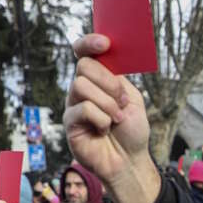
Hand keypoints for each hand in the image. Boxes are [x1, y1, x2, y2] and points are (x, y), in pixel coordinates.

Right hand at [64, 34, 160, 202]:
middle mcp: (83, 89)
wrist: (130, 159)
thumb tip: (105, 59)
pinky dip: (101, 118)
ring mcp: (74, 104)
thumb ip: (118, 78)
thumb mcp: (132, 99)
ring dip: (107, 103)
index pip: (85, 53)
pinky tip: (104, 129)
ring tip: (116, 119)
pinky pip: (82, 109)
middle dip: (109, 83)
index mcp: (99, 79)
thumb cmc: (132, 130)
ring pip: (81, 86)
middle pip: (84, 66)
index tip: (105, 43)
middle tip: (121, 102)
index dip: (90, 43)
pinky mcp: (69, 123)